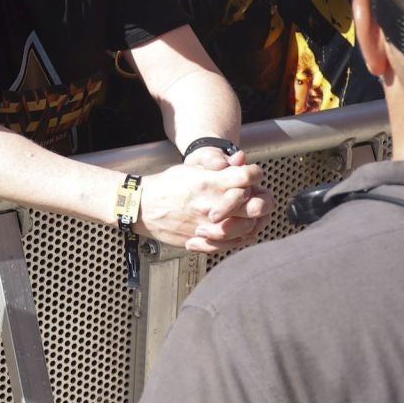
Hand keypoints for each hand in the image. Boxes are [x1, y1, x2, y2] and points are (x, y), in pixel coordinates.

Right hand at [134, 158, 270, 253]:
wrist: (141, 207)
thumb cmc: (166, 186)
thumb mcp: (191, 169)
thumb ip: (218, 165)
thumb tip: (240, 158)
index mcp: (211, 182)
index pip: (248, 175)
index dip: (255, 174)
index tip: (252, 176)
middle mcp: (214, 204)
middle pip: (257, 206)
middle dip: (261, 201)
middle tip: (254, 199)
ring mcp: (210, 225)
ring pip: (248, 228)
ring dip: (252, 221)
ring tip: (245, 215)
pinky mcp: (204, 240)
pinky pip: (233, 244)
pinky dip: (239, 238)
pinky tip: (235, 230)